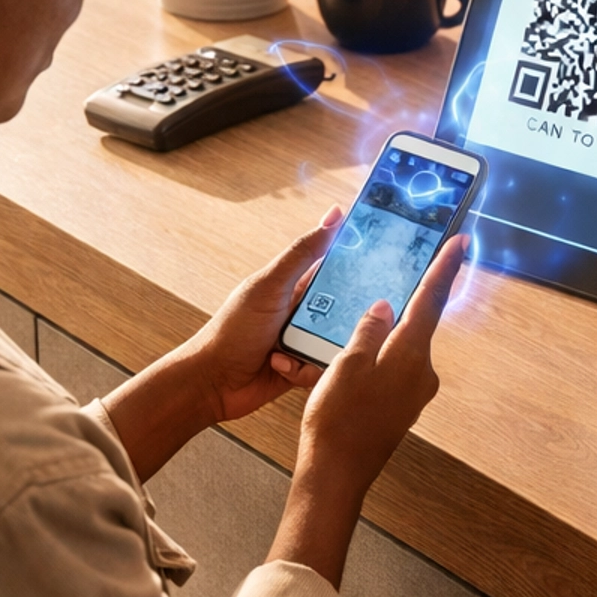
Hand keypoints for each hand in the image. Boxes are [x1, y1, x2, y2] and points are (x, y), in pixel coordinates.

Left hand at [189, 207, 345, 422]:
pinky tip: (281, 366)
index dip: (360, 262)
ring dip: (321, 347)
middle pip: (348, 307)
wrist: (212, 380)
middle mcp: (305, 311)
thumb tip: (334, 216)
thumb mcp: (270, 285)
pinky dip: (305, 369)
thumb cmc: (232, 329)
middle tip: (344, 319)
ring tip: (295, 347)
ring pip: (341, 341)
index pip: (338, 266)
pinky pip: (325, 368)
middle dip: (349, 316)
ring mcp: (305, 341)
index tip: (384, 261)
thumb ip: (303, 253)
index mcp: (298, 285)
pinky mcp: (305, 369)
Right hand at [268, 231, 468, 588]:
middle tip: (397, 272)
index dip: (445, 268)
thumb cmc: (338, 418)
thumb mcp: (346, 363)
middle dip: (405, 301)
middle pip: (417, 324)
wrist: (337, 473)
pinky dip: (379, 357)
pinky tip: (355, 360)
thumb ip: (369, 329)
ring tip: (354, 326)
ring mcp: (414, 393)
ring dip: (385, 335)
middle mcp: (422, 373)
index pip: (431, 300)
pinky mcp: (401, 408)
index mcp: (410, 355)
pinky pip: (393, 370)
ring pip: (401, 349)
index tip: (462, 242)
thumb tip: (386, 307)